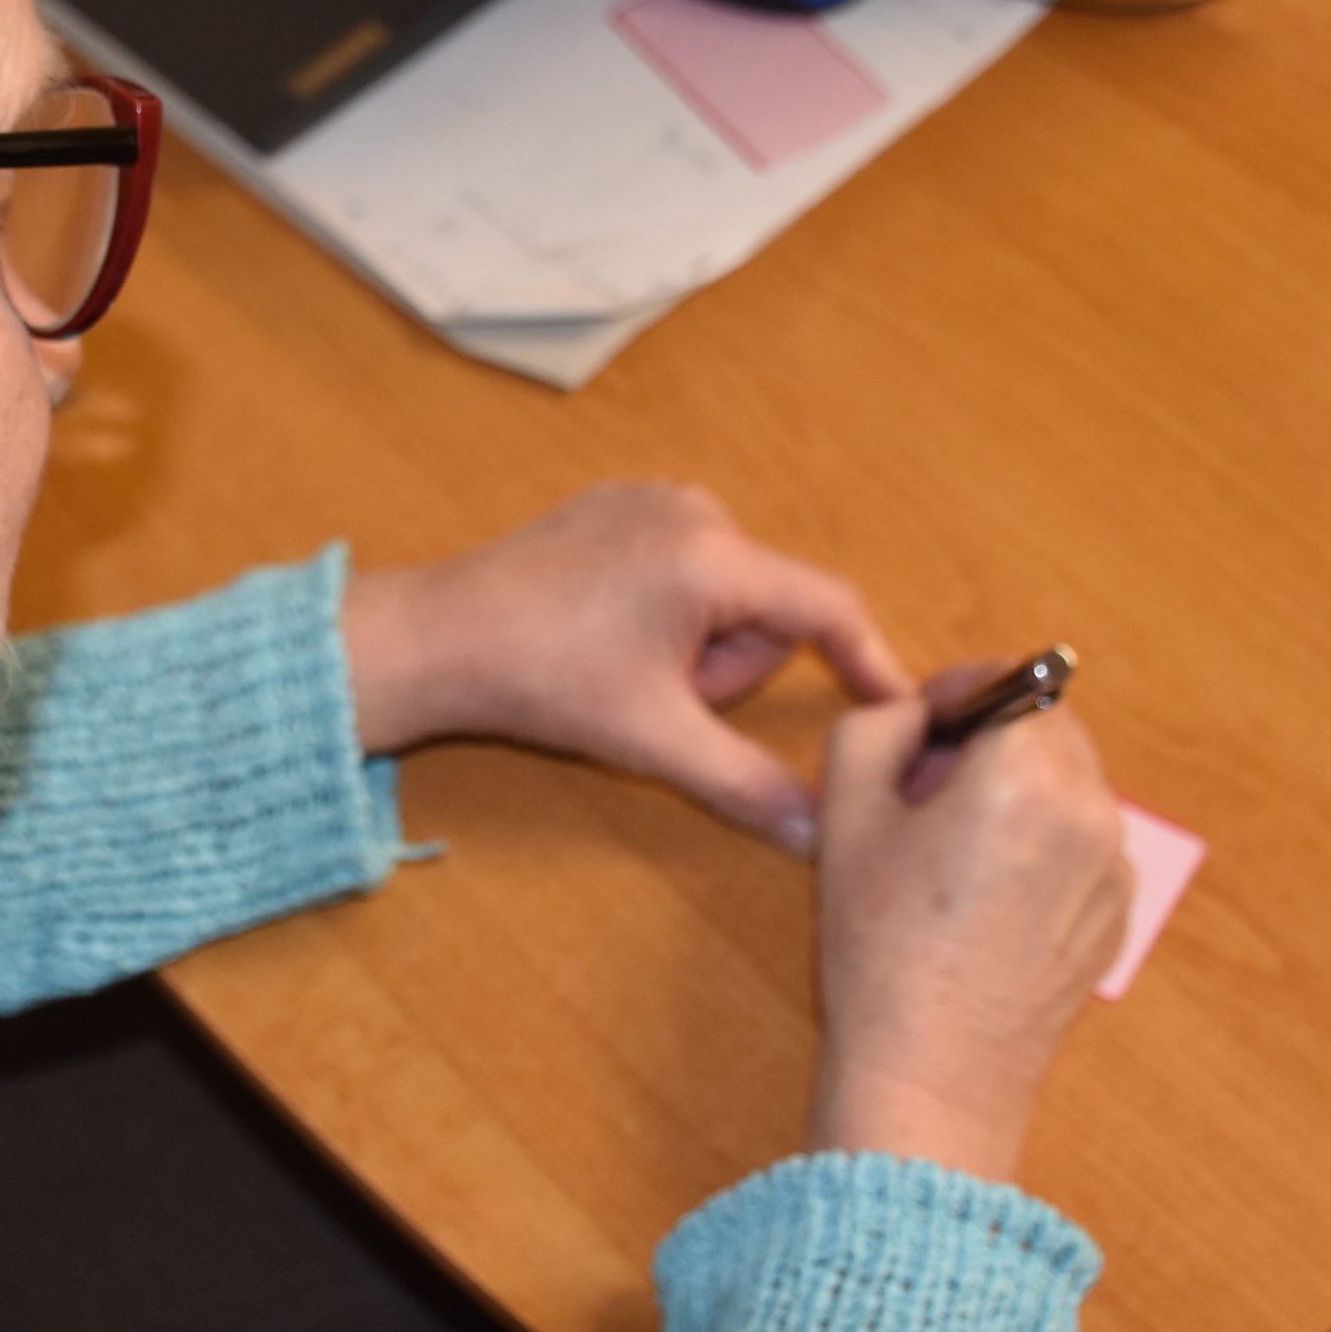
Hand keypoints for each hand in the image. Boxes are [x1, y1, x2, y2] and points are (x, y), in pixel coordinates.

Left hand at [342, 481, 910, 852]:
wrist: (439, 638)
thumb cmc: (542, 679)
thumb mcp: (655, 740)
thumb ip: (745, 783)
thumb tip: (815, 833)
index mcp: (712, 555)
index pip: (827, 606)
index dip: (867, 660)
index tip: (891, 704)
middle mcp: (692, 508)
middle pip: (767, 608)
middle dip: (727, 667)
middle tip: (660, 696)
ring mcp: (649, 498)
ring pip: (724, 593)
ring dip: (693, 645)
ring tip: (622, 666)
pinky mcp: (615, 504)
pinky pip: (680, 567)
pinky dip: (661, 611)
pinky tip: (601, 634)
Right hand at [806, 669, 1132, 1181]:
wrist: (933, 1074)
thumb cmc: (881, 947)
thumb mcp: (844, 813)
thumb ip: (876, 726)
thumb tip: (916, 715)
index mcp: (1026, 775)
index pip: (1009, 680)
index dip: (954, 694)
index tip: (917, 731)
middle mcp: (1090, 812)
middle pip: (1048, 728)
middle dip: (990, 741)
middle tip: (925, 794)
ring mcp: (1114, 868)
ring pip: (1067, 785)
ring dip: (1016, 791)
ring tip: (951, 857)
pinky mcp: (1117, 915)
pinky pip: (1082, 844)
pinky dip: (1040, 845)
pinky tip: (984, 901)